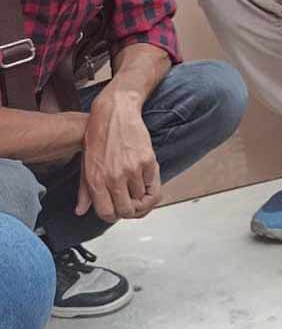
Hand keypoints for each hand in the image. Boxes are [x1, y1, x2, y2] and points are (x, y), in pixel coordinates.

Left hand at [77, 91, 158, 221]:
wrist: (115, 112)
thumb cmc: (98, 134)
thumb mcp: (85, 164)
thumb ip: (85, 191)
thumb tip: (81, 211)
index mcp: (96, 179)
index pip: (107, 213)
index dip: (113, 216)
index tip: (116, 211)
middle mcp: (114, 177)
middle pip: (127, 210)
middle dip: (129, 210)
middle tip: (130, 203)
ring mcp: (132, 170)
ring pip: (142, 198)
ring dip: (140, 196)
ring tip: (136, 188)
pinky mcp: (147, 161)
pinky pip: (152, 185)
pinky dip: (149, 185)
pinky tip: (144, 179)